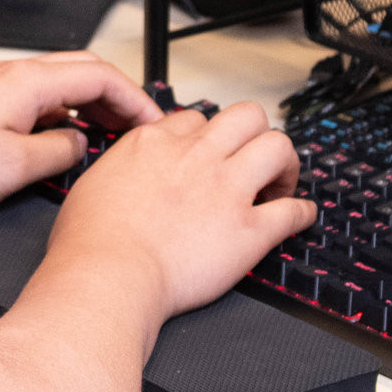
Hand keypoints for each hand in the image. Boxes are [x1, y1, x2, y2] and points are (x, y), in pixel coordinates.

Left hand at [0, 52, 157, 216]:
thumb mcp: (16, 169)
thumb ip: (61, 152)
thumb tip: (80, 145)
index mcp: (27, 82)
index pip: (101, 75)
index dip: (135, 99)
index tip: (153, 123)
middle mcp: (12, 74)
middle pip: (83, 70)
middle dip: (117, 97)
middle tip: (136, 128)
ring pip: (59, 84)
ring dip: (88, 105)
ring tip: (106, 137)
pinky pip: (35, 98)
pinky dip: (61, 113)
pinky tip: (63, 141)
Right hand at [43, 98, 311, 316]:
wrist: (108, 276)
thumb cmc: (90, 242)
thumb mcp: (93, 182)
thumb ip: (120, 166)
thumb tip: (127, 171)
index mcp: (156, 144)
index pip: (196, 119)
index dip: (208, 136)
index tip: (210, 153)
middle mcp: (197, 158)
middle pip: (247, 116)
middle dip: (255, 133)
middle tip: (252, 158)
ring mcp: (227, 191)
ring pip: (278, 148)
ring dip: (284, 164)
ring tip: (279, 182)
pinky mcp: (248, 231)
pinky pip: (292, 211)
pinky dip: (302, 212)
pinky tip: (301, 216)